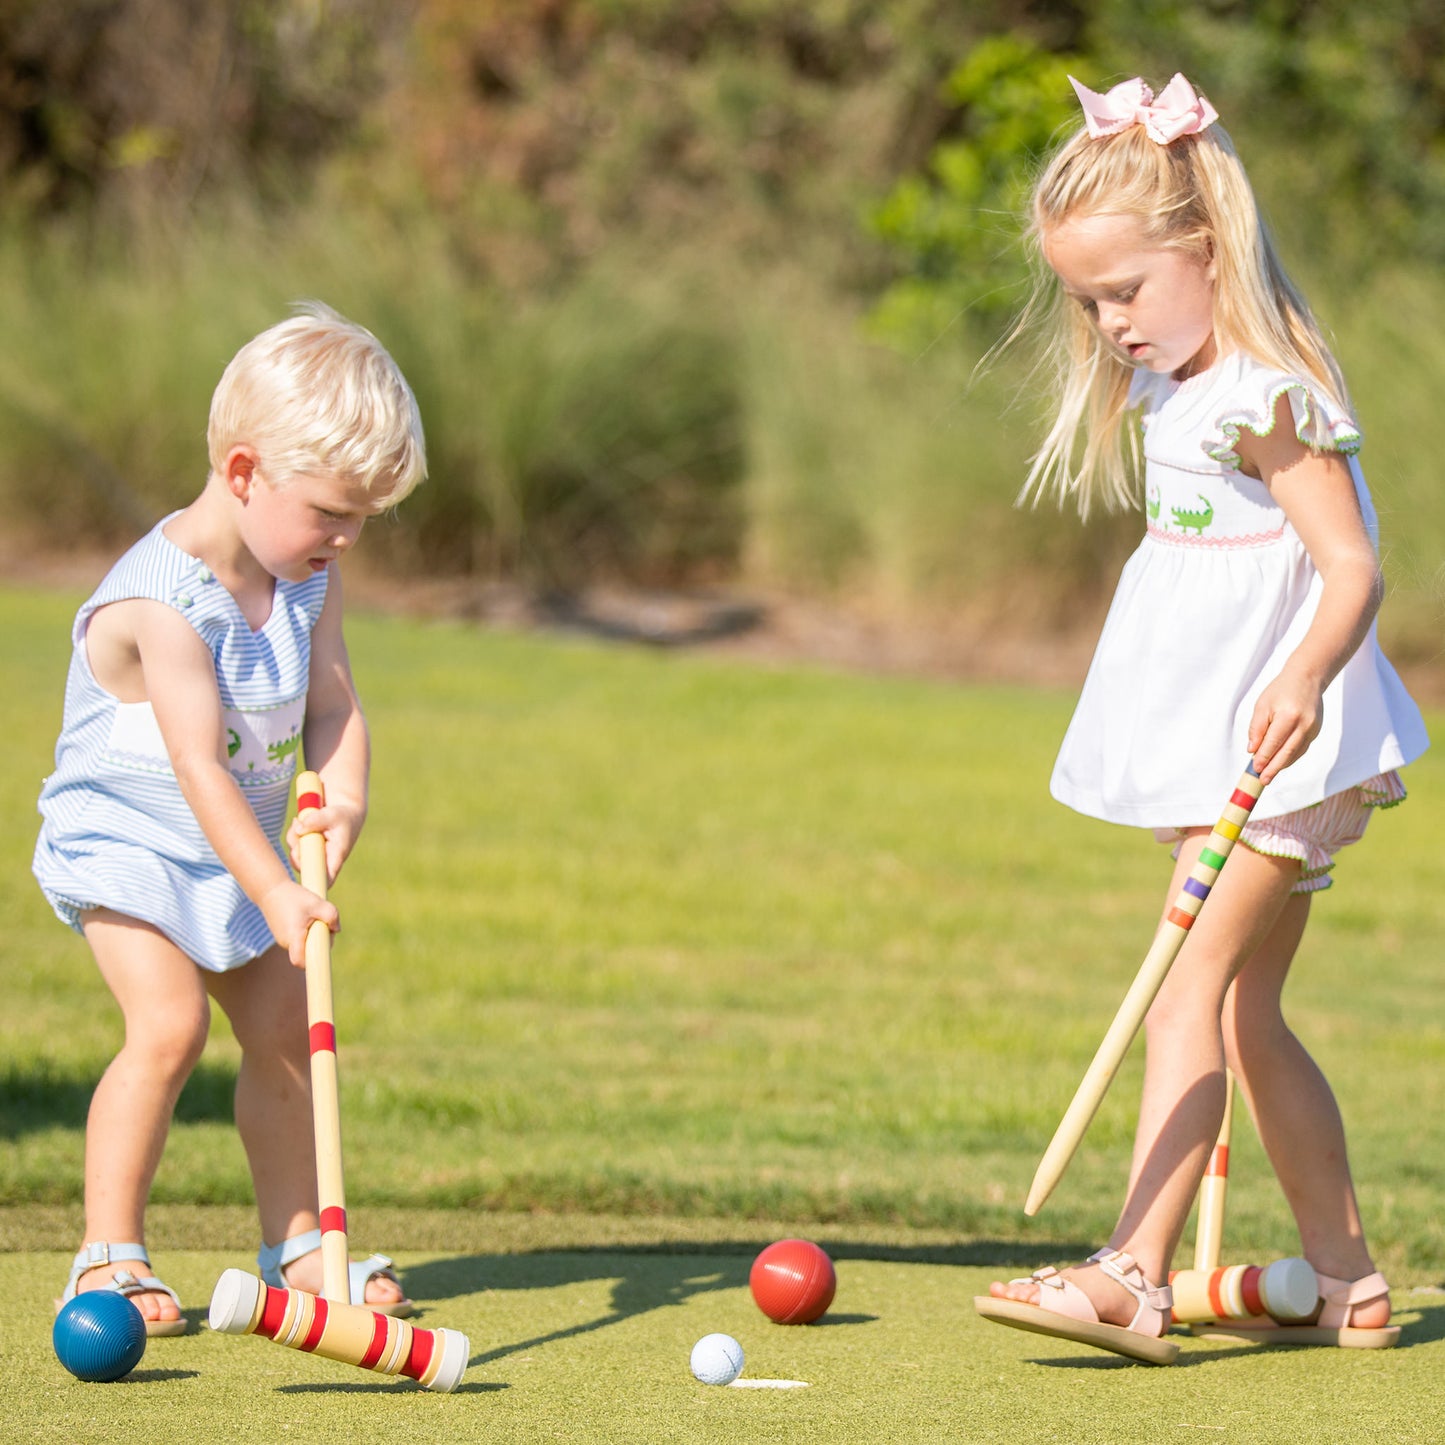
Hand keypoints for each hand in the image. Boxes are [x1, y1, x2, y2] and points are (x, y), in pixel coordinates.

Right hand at [259, 878, 339, 968]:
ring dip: (313, 935)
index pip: (300, 961)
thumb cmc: (294, 896)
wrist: (271, 890)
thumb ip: (331, 915)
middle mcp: (286, 943)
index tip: (322, 960)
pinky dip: (306, 931)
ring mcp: (283, 941)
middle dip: (320, 942)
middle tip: (322, 923)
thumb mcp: (317, 902)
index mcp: (293, 937)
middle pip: (308, 953)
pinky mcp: (283, 936)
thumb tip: (336, 930)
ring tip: (311, 917)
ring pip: (305, 945)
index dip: (312, 963)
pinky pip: (299, 939)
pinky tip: (305, 917)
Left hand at [285, 798, 364, 886]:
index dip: (314, 884)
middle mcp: (325, 859)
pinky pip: (294, 846)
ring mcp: (315, 855)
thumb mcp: (331, 815)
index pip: (326, 879)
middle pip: (305, 868)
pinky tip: (298, 823)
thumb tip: (298, 830)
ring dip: (293, 839)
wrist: (345, 810)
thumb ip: (315, 821)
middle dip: (296, 852)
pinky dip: (293, 835)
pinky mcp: (308, 848)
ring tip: (299, 822)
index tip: (303, 879)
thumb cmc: (342, 815)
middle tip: (298, 832)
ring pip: (296, 856)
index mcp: (336, 856)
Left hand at [1247, 665, 1324, 782]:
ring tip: (1268, 775)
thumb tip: (1252, 751)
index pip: (1274, 742)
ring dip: (1282, 765)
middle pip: (1287, 753)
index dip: (1264, 757)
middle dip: (1274, 768)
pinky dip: (1290, 757)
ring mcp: (1313, 729)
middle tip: (1262, 781)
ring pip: (1295, 753)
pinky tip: (1279, 763)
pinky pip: (1301, 749)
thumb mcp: (1262, 705)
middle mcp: (1304, 725)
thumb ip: (1257, 729)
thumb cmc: (1280, 691)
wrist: (1308, 678)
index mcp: (1289, 716)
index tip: (1255, 768)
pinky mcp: (1316, 732)